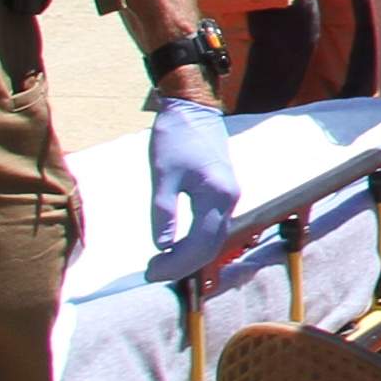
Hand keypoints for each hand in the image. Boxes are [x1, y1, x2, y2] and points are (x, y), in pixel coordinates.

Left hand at [148, 99, 243, 279]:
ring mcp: (229, 197)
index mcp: (216, 196)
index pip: (200, 244)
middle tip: (152, 272)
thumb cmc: (175, 137)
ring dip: (190, 256)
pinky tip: (176, 245)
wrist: (193, 108)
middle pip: (211, 247)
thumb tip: (162, 245)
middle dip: (183, 265)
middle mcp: (229, 200)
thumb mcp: (162, 175)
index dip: (176, 263)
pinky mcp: (223, 193)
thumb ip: (163, 211)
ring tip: (161, 262)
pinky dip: (196, 242)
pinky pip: (213, 227)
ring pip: (214, 239)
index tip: (151, 271)